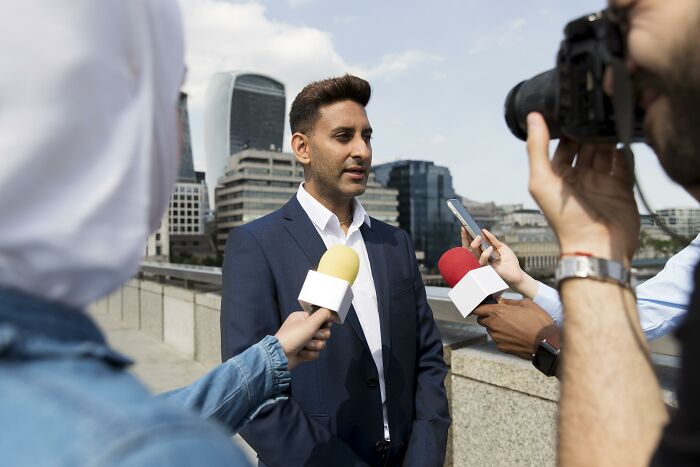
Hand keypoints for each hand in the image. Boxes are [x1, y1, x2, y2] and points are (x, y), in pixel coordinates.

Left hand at [275, 309, 332, 369]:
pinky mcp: (304, 351)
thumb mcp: (310, 322)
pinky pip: (316, 353)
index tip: (322, 325)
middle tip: (310, 336)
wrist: (280, 356)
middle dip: (319, 336)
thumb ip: (323, 314)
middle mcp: (303, 328)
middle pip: (324, 332)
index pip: (321, 318)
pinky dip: (309, 354)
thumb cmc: (292, 337)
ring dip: (313, 346)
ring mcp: (303, 341)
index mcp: (303, 318)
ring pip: (321, 343)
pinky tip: (301, 353)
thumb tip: (330, 312)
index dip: (324, 323)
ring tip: (303, 345)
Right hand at [460, 227, 538, 297]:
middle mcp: (480, 257)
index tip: (464, 227)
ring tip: (479, 237)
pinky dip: (486, 253)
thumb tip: (484, 231)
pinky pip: (482, 261)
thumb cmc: (509, 261)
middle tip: (469, 230)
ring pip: (474, 253)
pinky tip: (490, 248)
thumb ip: (493, 239)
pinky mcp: (486, 269)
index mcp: (483, 252)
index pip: (472, 243)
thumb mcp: (501, 247)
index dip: (467, 236)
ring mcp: (482, 263)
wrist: (516, 273)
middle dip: (467, 238)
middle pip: (469, 248)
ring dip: (475, 244)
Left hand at [472, 298, 554, 359]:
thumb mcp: (526, 304)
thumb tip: (501, 301)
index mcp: (498, 312)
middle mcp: (494, 325)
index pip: (478, 309)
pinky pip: (497, 340)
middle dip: (487, 317)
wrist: (546, 343)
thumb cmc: (538, 321)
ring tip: (512, 326)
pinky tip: (515, 335)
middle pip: (481, 320)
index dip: (478, 308)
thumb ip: (510, 302)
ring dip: (496, 327)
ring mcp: (497, 337)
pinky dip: (503, 337)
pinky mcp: (501, 347)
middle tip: (500, 316)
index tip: (481, 307)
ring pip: (490, 330)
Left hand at [526, 113, 639, 264]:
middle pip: (586, 145)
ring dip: (607, 137)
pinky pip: (624, 163)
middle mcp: (579, 177)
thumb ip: (537, 149)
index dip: (567, 129)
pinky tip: (625, 137)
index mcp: (557, 176)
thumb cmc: (564, 220)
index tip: (572, 108)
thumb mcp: (542, 181)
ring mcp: (601, 182)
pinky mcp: (621, 187)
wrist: (598, 247)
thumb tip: (533, 117)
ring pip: (605, 151)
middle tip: (597, 111)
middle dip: (590, 130)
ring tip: (611, 119)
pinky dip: (625, 150)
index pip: (562, 144)